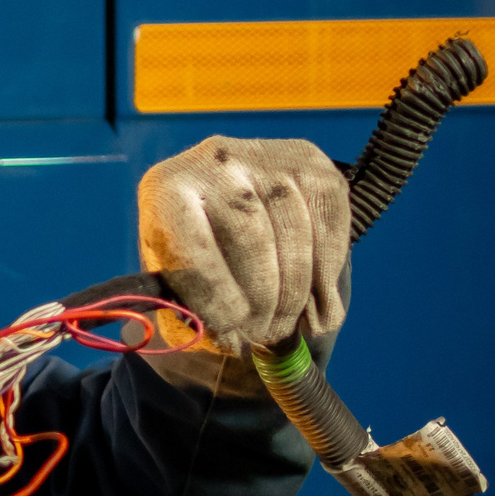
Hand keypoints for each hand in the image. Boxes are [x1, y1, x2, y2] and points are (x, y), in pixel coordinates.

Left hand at [137, 136, 349, 354]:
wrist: (230, 212)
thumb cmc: (198, 261)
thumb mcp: (179, 285)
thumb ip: (194, 312)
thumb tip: (229, 339)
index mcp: (165, 189)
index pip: (192, 245)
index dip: (216, 297)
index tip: (233, 333)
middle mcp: (213, 159)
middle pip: (250, 238)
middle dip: (263, 299)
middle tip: (266, 336)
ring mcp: (265, 156)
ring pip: (294, 232)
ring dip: (296, 293)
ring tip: (288, 327)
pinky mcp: (310, 162)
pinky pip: (329, 223)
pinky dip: (327, 273)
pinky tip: (320, 309)